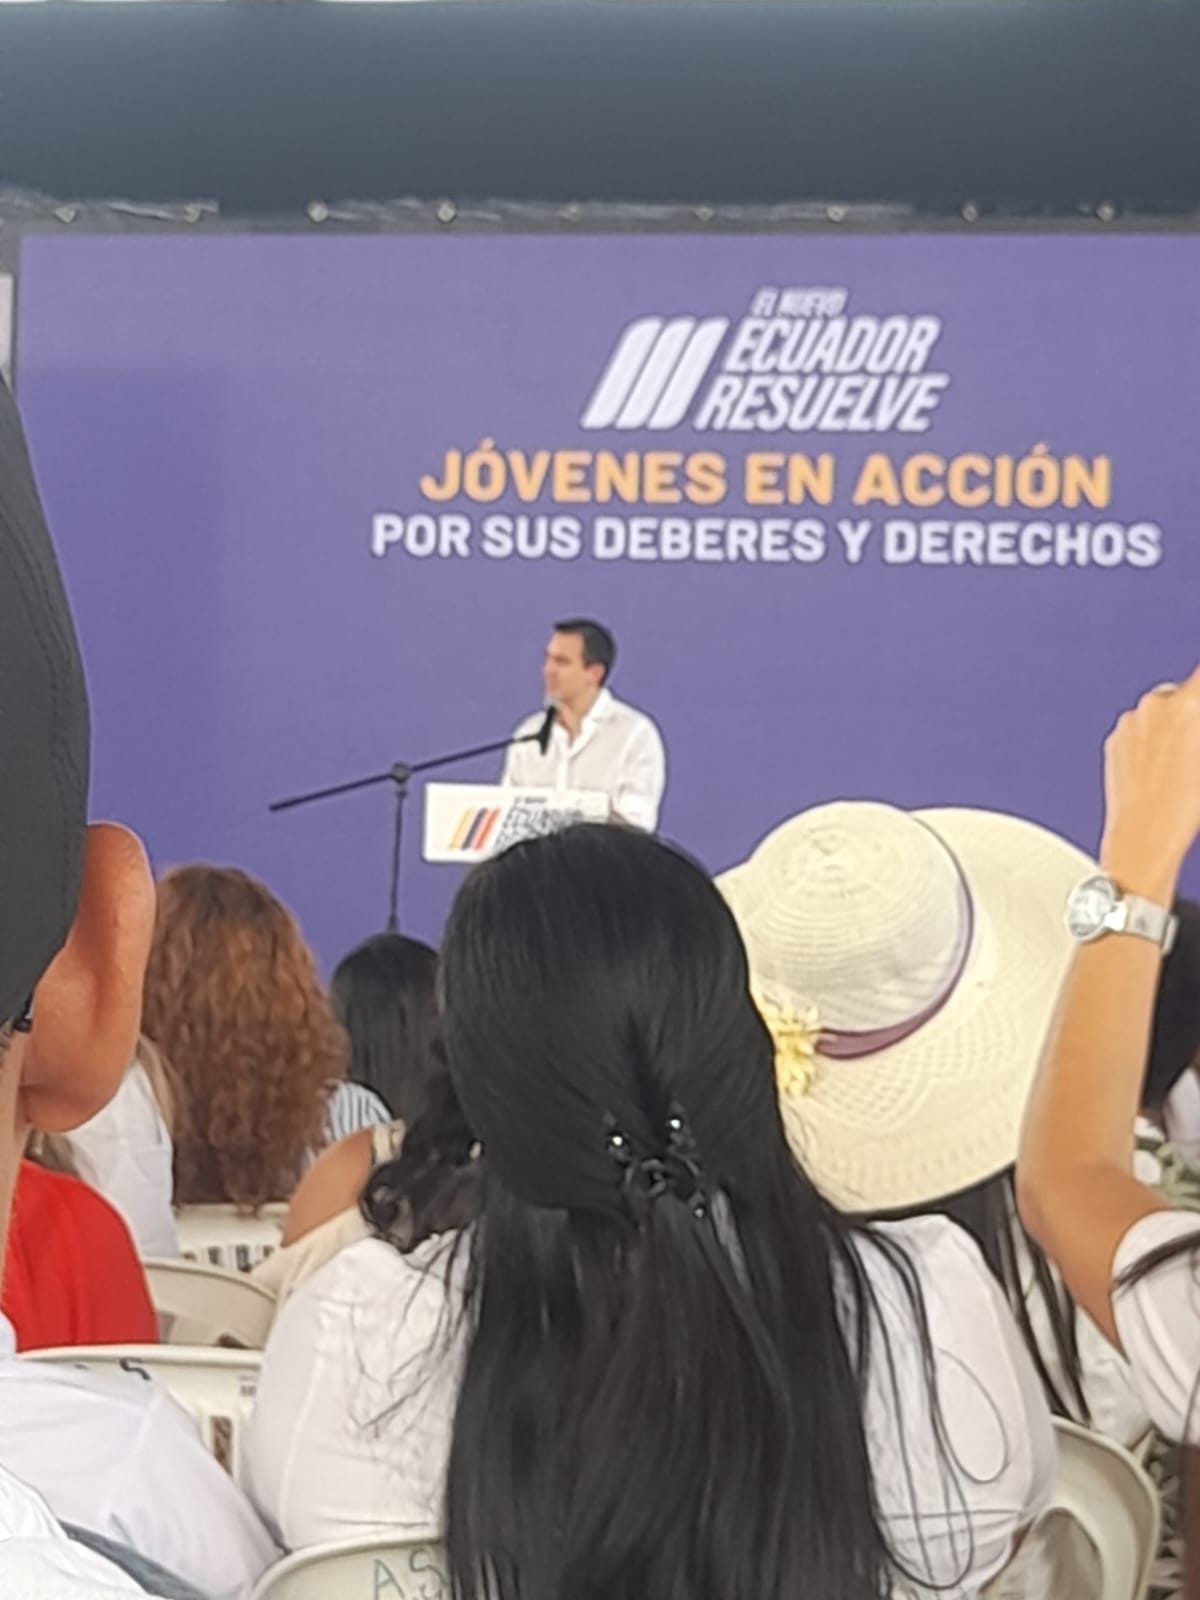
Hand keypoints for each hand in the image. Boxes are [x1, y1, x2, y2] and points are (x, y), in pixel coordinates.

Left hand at [1101, 665, 1199, 897]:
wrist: (1145, 835)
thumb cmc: (1184, 805)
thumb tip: (1198, 725)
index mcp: (1190, 705)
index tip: (1198, 714)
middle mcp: (1155, 706)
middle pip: (1183, 694)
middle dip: (1194, 712)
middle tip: (1196, 746)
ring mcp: (1131, 722)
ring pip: (1160, 713)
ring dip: (1172, 727)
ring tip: (1181, 764)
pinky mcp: (1114, 740)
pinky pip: (1139, 730)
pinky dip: (1150, 741)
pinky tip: (1159, 770)